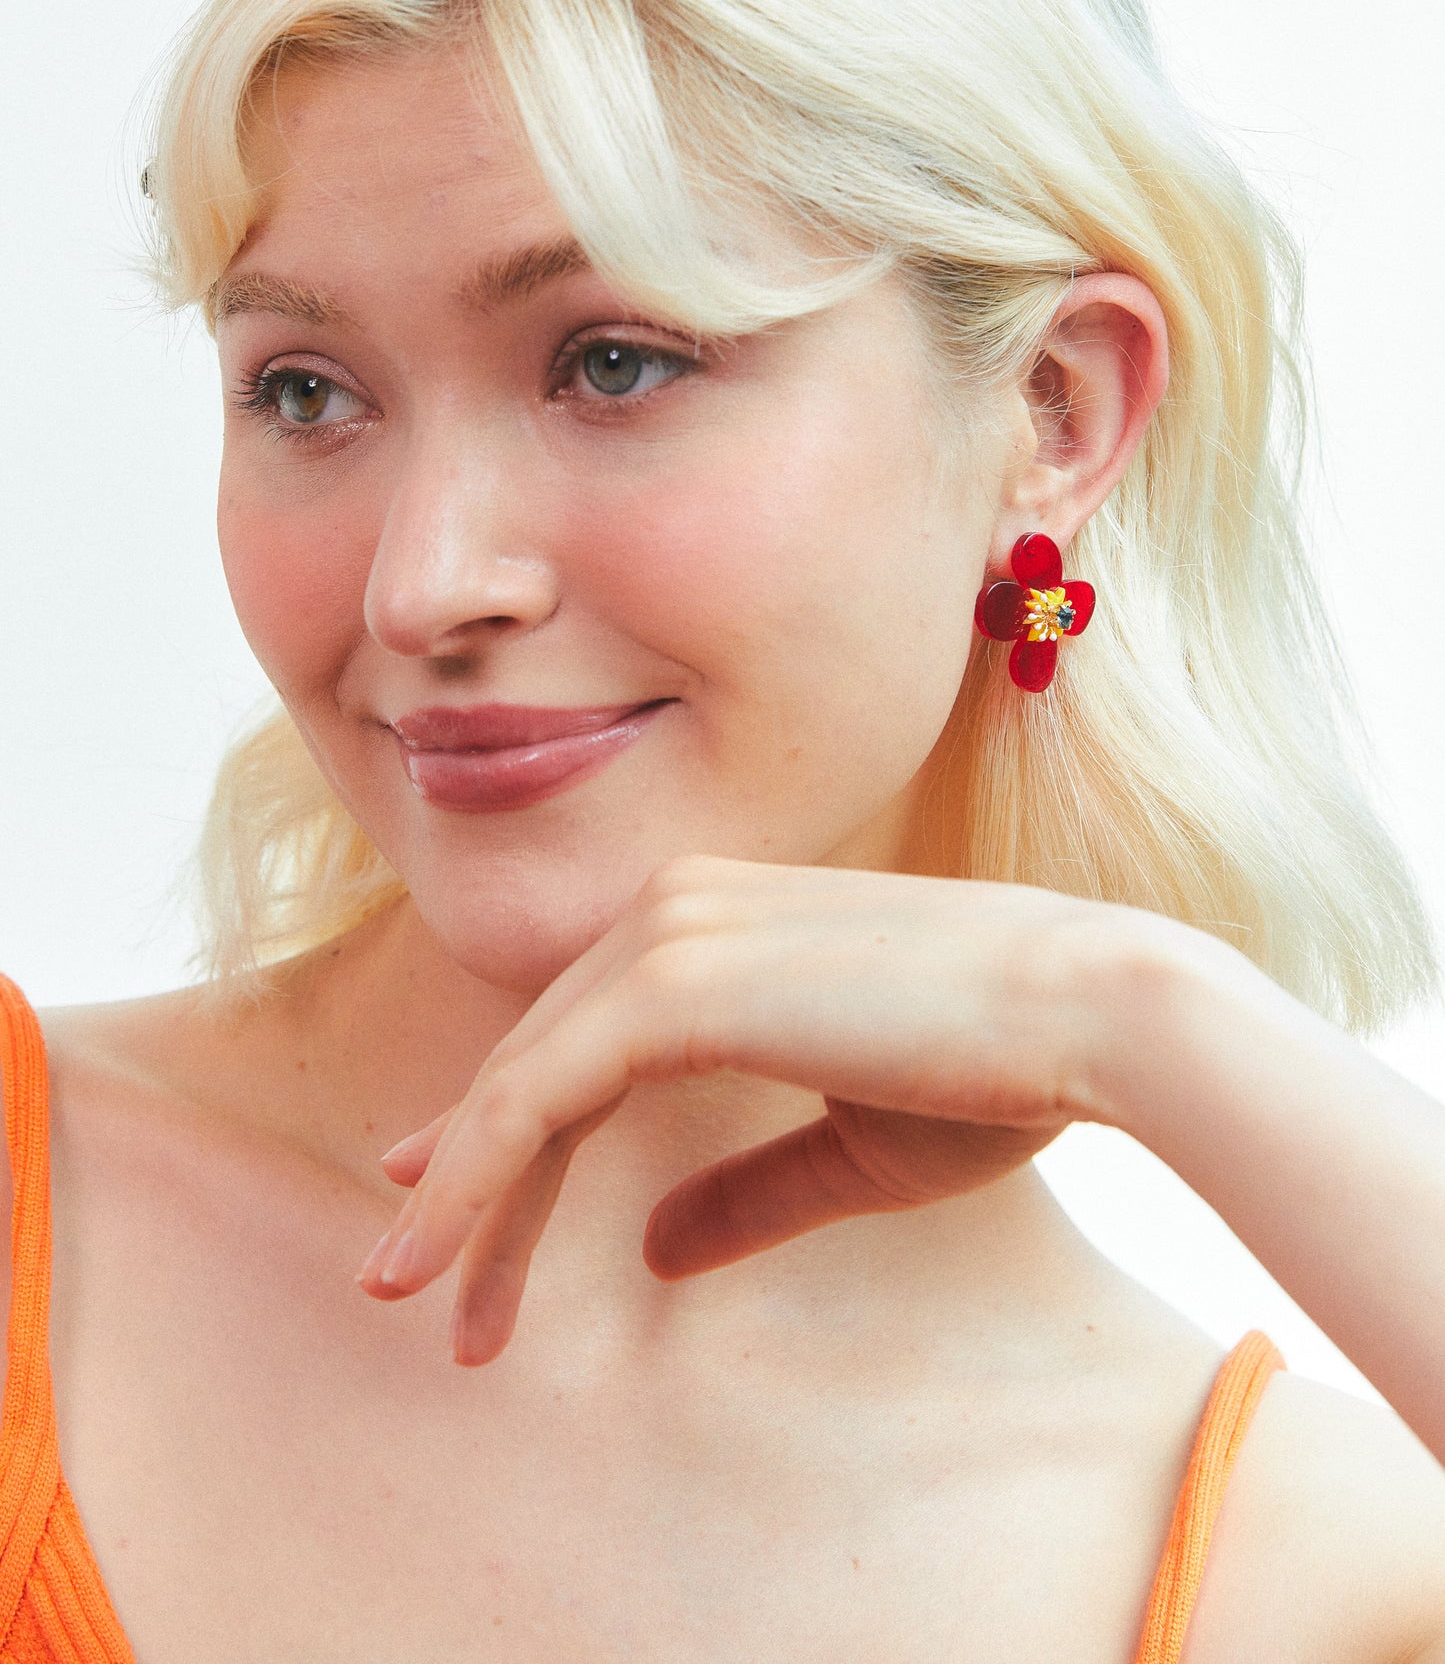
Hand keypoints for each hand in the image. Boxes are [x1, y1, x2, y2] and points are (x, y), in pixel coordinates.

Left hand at [356, 855, 1146, 1362]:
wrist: (1093, 1013)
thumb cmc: (998, 1075)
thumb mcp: (849, 1149)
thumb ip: (742, 1190)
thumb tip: (651, 1248)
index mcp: (721, 927)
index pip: (583, 1036)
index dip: (502, 1123)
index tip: (439, 1194)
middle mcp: (677, 910)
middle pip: (539, 1061)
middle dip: (474, 1181)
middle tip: (412, 1287)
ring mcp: (668, 936)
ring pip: (520, 1079)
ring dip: (458, 1194)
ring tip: (406, 1295)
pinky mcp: (671, 985)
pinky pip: (534, 1092)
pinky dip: (472, 1172)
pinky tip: (439, 1250)